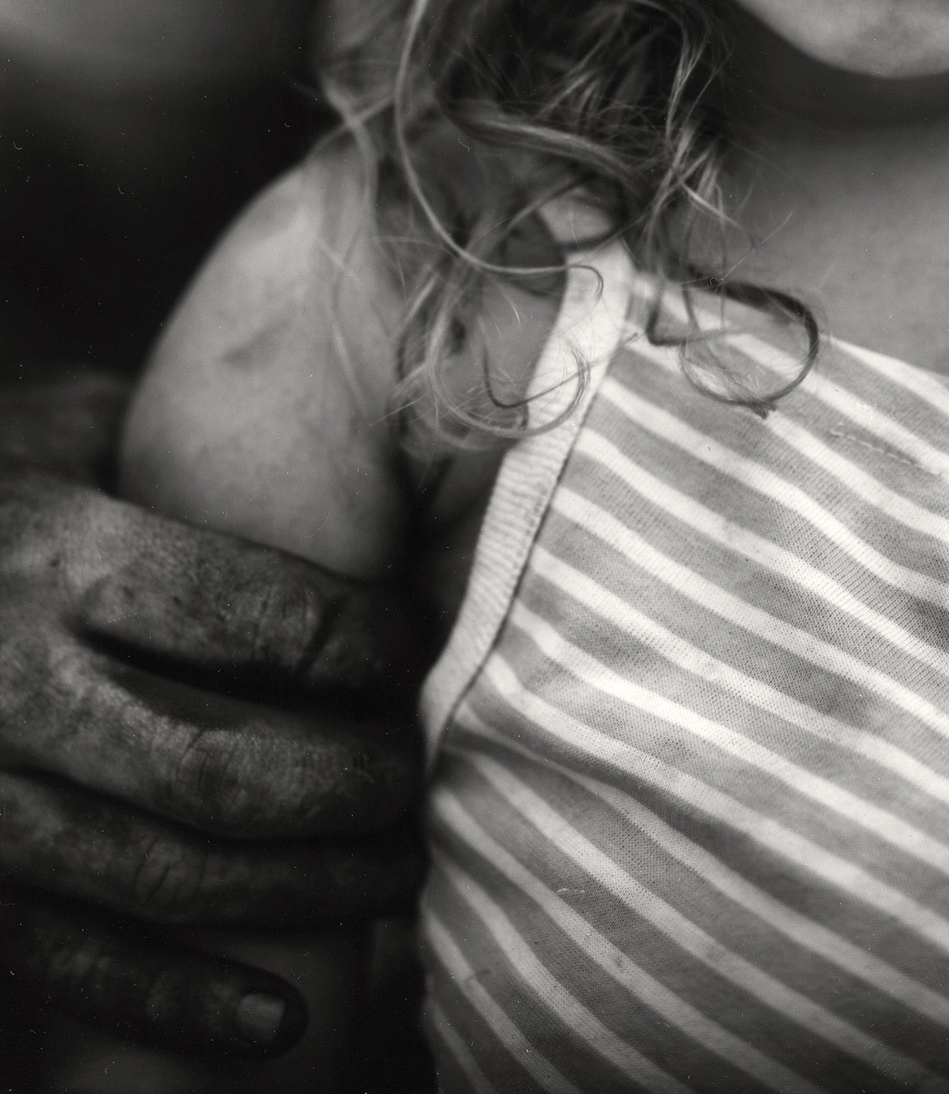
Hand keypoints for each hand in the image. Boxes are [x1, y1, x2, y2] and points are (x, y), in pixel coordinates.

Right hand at [0, 379, 423, 1060]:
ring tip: (393, 878)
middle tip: (414, 779)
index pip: (262, 618)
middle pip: (227, 765)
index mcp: (56, 556)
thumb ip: (179, 444)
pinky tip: (281, 1018)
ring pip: (167, 873)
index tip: (413, 656)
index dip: (370, 650)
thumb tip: (348, 441)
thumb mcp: (61, 424)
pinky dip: (179, 999)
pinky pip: (70, 961)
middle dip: (352, 786)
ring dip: (302, 892)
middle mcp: (11, 682)